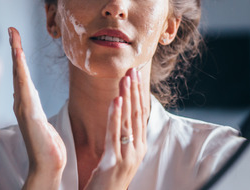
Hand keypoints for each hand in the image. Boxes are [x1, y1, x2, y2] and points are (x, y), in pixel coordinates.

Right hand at [9, 27, 66, 189]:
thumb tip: (30, 94)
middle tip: (12, 29)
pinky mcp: (30, 114)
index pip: (20, 74)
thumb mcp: (42, 121)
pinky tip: (20, 58)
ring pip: (19, 75)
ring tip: (14, 37)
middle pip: (16, 70)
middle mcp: (21, 103)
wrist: (48, 168)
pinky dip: (21, 70)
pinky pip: (25, 87)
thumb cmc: (47, 147)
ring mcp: (24, 108)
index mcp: (25, 103)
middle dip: (14, 48)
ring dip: (16, 55)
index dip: (17, 55)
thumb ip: (35, 107)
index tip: (15, 36)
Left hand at [84, 68, 146, 189]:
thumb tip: (120, 115)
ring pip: (128, 120)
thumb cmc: (108, 179)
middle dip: (134, 90)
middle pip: (137, 114)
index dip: (139, 94)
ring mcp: (127, 156)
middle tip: (132, 69)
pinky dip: (115, 115)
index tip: (136, 76)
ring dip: (126, 97)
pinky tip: (116, 100)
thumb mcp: (118, 155)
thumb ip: (121, 137)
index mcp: (139, 146)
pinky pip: (115, 133)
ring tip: (125, 78)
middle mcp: (137, 150)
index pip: (141, 114)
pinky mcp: (114, 161)